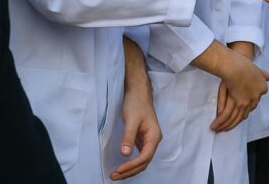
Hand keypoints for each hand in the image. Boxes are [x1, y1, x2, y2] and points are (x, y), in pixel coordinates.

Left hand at [111, 58, 160, 179]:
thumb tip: (125, 154)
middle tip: (113, 176)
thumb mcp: (131, 120)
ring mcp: (148, 141)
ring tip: (116, 174)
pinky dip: (130, 163)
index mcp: (154, 136)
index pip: (145, 157)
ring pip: (141, 161)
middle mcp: (153, 141)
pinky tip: (122, 166)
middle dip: (129, 171)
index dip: (132, 165)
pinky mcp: (142, 140)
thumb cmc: (136, 104)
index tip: (118, 170)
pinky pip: (138, 156)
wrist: (138, 93)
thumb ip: (128, 137)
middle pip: (144, 162)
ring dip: (130, 169)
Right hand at [211, 43, 268, 132]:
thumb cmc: (243, 64)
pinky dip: (224, 122)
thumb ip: (263, 74)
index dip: (247, 107)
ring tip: (220, 130)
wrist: (237, 66)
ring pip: (238, 117)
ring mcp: (249, 101)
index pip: (254, 102)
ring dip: (228, 125)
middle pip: (247, 112)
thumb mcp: (257, 69)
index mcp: (262, 88)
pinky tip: (219, 126)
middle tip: (230, 124)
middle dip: (237, 118)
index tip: (241, 110)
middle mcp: (257, 96)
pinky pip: (233, 116)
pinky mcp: (241, 103)